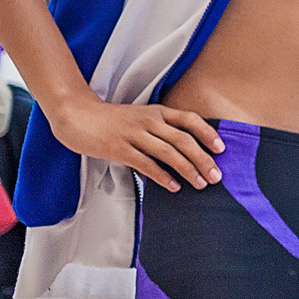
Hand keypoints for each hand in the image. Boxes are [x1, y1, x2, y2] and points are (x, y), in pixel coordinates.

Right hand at [48, 97, 221, 192]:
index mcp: (157, 111)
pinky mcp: (118, 148)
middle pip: (184, 139)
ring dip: (187, 169)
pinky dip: (161, 176)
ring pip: (168, 152)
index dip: (208, 134)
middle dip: (203, 159)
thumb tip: (181, 153)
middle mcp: (149, 120)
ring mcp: (133, 133)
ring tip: (200, 184)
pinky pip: (145, 163)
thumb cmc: (110, 120)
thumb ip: (159, 130)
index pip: (190, 119)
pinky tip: (173, 187)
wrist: (76, 114)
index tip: (222, 149)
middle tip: (217, 177)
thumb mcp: (139, 118)